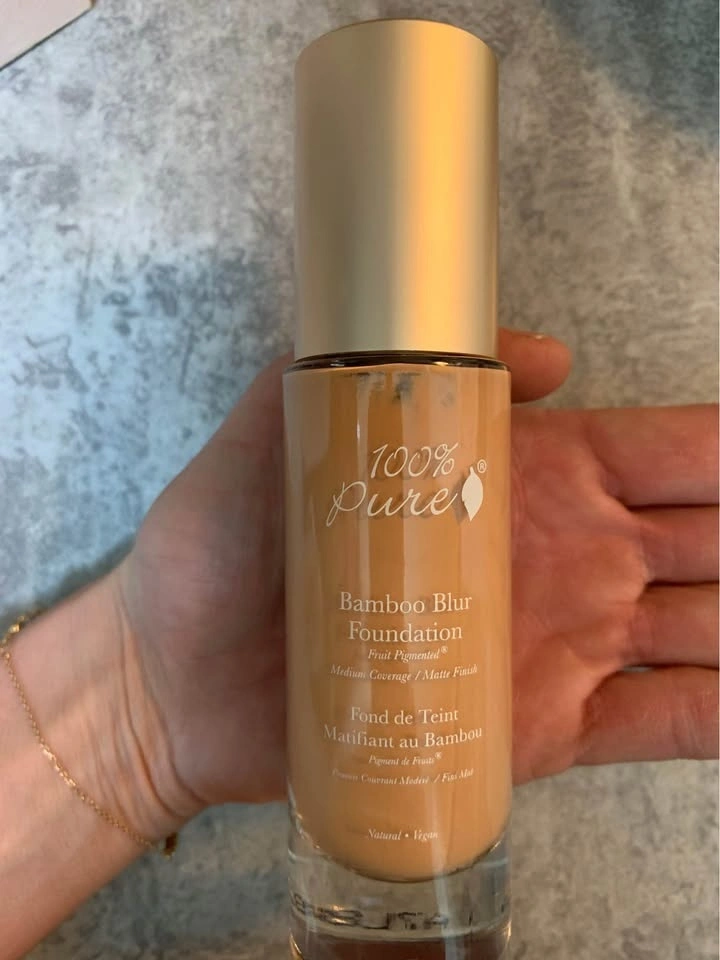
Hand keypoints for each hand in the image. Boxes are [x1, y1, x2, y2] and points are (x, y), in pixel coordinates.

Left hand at [114, 333, 717, 825]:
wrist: (178, 679)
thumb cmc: (224, 546)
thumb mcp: (287, 423)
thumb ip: (384, 362)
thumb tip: (543, 350)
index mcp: (518, 478)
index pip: (663, 452)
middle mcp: (558, 558)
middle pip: (702, 539)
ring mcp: (553, 645)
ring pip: (696, 630)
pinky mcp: (532, 728)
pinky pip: (654, 722)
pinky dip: (715, 715)